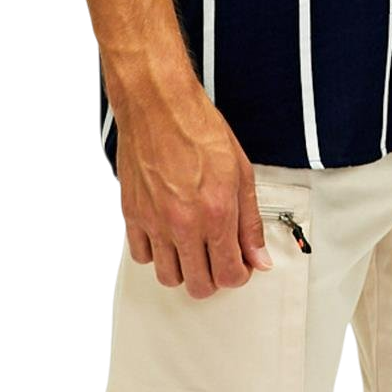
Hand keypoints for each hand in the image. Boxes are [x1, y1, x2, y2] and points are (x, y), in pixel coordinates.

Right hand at [113, 78, 274, 298]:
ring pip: (168, 277)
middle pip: (198, 285)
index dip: (239, 275)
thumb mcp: (241, 171)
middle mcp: (184, 223)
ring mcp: (155, 222)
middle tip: (218, 259)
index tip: (240, 265)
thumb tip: (258, 256)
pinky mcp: (133, 215)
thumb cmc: (198, 128)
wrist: (158, 106)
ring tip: (193, 250)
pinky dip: (155, 253)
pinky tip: (167, 236)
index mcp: (217, 213)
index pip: (229, 274)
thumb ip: (250, 221)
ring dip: (184, 270)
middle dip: (213, 279)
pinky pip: (141, 256)